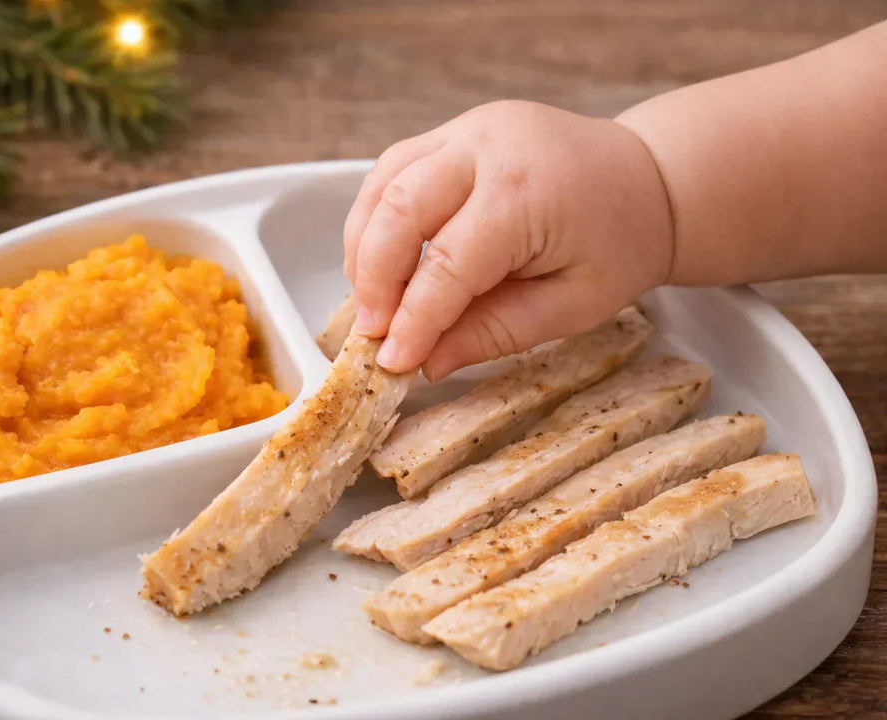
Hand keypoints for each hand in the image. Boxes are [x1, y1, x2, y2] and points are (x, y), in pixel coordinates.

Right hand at [343, 100, 673, 379]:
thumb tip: (428, 362)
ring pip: (383, 183)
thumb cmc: (620, 243)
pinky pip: (394, 169)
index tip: (393, 362)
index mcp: (526, 192)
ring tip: (371, 301)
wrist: (650, 180)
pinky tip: (380, 259)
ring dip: (364, 246)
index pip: (447, 263)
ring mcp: (467, 128)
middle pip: (398, 210)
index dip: (413, 319)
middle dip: (374, 280)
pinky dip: (376, 216)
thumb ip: (496, 332)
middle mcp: (488, 145)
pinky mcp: (455, 131)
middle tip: (372, 334)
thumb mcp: (572, 305)